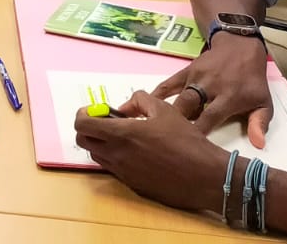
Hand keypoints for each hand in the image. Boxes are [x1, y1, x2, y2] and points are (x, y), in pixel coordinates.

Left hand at [73, 91, 231, 212]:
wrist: (205, 176)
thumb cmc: (186, 140)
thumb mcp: (163, 109)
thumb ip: (139, 100)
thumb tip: (124, 107)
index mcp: (122, 134)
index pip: (82, 125)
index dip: (84, 114)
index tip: (96, 111)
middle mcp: (117, 155)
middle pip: (83, 141)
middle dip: (89, 128)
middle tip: (107, 122)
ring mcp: (124, 173)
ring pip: (97, 156)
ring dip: (102, 143)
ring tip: (125, 136)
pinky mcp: (133, 185)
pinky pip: (113, 169)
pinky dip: (116, 157)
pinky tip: (137, 152)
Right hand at [152, 33, 273, 146]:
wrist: (239, 46)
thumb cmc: (252, 80)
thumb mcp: (264, 102)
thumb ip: (260, 123)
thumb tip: (258, 144)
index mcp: (228, 97)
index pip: (208, 119)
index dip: (197, 134)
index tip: (188, 147)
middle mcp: (209, 87)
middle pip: (187, 107)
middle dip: (177, 124)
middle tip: (169, 139)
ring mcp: (196, 77)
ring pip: (177, 98)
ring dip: (167, 113)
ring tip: (155, 127)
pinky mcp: (186, 70)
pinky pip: (169, 83)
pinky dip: (158, 95)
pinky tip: (146, 105)